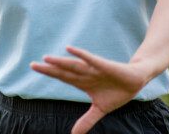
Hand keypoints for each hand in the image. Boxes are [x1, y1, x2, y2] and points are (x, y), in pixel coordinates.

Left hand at [31, 46, 148, 133]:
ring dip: (61, 62)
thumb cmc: (117, 92)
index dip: (48, 73)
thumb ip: (86, 120)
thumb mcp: (100, 110)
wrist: (136, 81)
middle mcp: (85, 74)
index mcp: (82, 82)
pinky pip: (91, 59)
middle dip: (49, 69)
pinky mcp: (104, 66)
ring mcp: (94, 69)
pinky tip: (70, 49)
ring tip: (46, 58)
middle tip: (32, 65)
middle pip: (64, 71)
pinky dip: (81, 54)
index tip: (33, 67)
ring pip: (74, 65)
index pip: (62, 77)